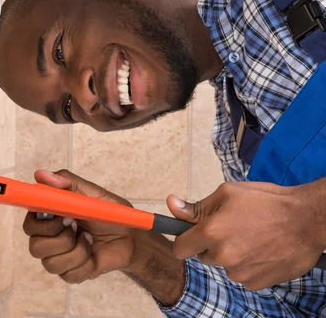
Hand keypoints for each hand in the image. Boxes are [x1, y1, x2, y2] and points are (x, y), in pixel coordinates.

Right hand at [22, 169, 136, 283]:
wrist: (130, 237)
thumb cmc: (110, 213)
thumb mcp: (92, 193)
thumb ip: (67, 181)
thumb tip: (40, 174)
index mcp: (49, 216)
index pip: (29, 223)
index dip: (41, 224)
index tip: (62, 216)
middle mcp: (48, 238)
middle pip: (35, 247)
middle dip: (61, 238)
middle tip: (77, 225)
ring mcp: (58, 257)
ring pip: (51, 263)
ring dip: (77, 251)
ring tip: (89, 239)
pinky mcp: (70, 273)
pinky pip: (68, 275)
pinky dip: (85, 264)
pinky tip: (92, 254)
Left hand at [167, 181, 325, 289]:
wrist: (307, 220)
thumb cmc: (266, 201)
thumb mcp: (227, 194)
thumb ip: (196, 206)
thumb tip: (171, 204)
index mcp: (211, 232)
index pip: (180, 249)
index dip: (184, 242)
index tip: (190, 237)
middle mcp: (223, 255)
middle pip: (203, 257)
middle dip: (211, 245)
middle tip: (231, 229)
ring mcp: (240, 272)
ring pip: (224, 266)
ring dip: (231, 256)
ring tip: (252, 237)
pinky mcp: (257, 283)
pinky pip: (242, 275)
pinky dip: (248, 265)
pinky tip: (262, 250)